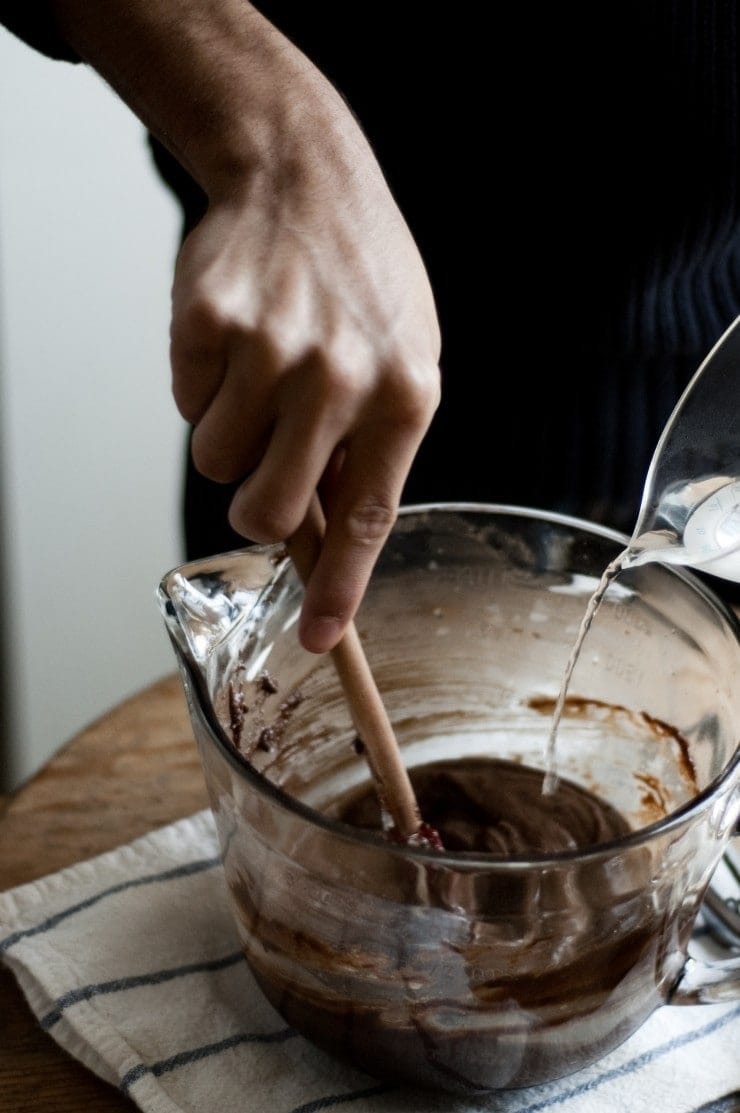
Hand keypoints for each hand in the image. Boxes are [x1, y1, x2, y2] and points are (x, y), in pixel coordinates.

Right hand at [169, 91, 440, 652]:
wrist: (305, 176)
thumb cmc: (362, 283)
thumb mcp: (404, 359)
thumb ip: (372, 449)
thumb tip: (325, 540)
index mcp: (406, 396)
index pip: (367, 521)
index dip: (338, 591)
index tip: (318, 641)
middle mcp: (342, 378)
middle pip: (270, 512)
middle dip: (257, 511)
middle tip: (263, 474)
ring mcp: (272, 349)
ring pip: (217, 463)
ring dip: (231, 437)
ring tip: (263, 375)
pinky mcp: (210, 325)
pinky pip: (186, 406)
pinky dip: (204, 387)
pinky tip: (239, 338)